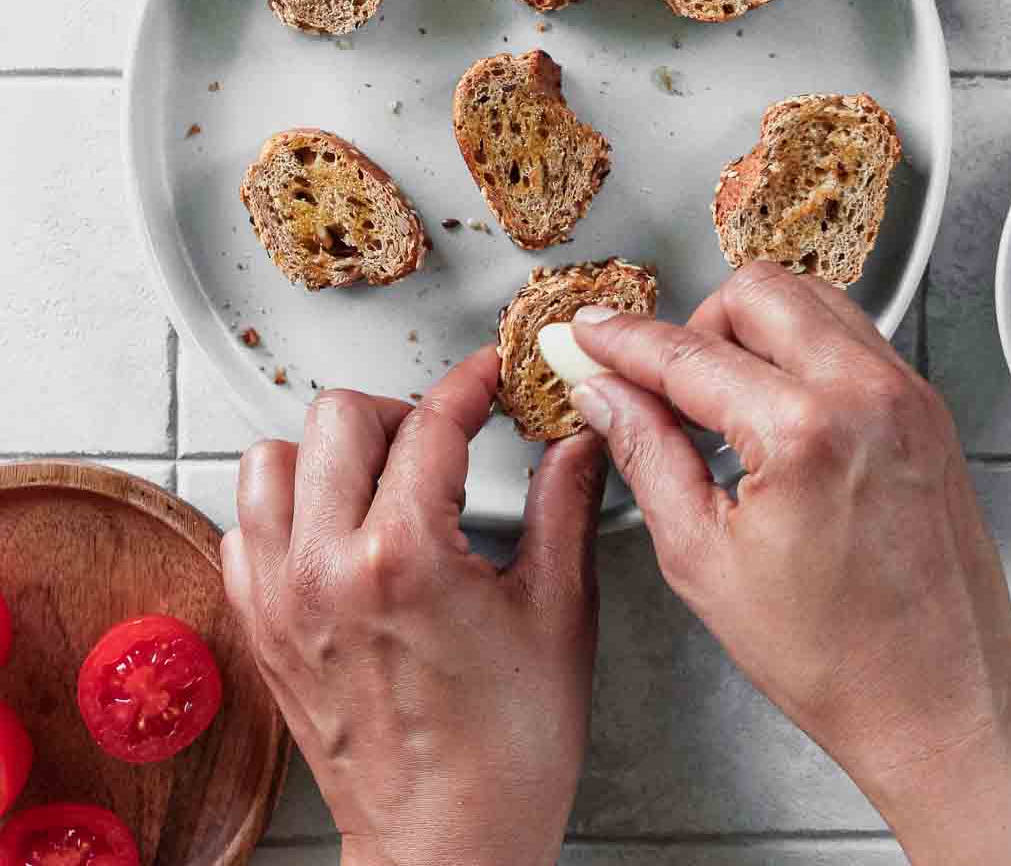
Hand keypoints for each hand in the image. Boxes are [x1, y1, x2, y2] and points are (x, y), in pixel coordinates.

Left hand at [222, 349, 606, 865]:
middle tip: (441, 438)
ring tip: (380, 479)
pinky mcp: (261, 632)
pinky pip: (243, 531)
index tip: (490, 376)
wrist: (449, 847)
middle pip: (336, 417)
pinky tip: (335, 532)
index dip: (472, 384)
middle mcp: (327, 569)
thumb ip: (566, 505)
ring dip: (326, 455)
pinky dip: (283, 514)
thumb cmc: (508, 753)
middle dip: (399, 411)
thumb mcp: (560, 612)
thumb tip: (581, 437)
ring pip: (269, 463)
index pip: (432, 422)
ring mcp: (281, 601)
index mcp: (405, 557)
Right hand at [566, 260, 1010, 865]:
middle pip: (754, 292)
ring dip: (752, 327)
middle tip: (661, 377)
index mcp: (805, 431)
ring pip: (809, 298)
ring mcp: (907, 395)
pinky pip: (851, 337)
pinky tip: (775, 408)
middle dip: (694, 323)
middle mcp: (866, 393)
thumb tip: (605, 393)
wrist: (941, 704)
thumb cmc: (835, 658)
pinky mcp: (927, 409)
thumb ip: (646, 454)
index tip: (590, 335)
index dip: (624, 340)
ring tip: (722, 395)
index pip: (689, 353)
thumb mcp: (703, 561)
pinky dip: (802, 348)